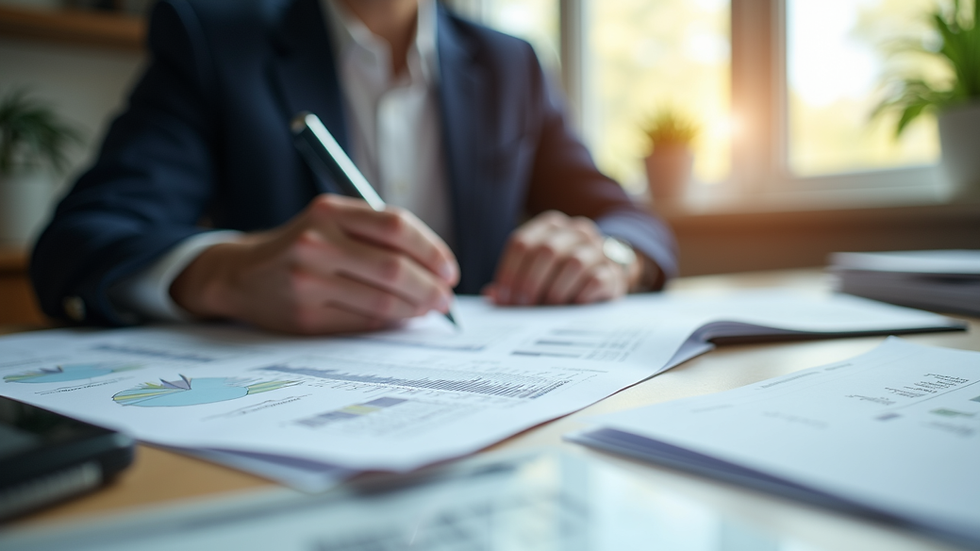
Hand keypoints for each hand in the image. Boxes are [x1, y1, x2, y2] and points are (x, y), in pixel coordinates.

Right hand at [170, 194, 458, 333]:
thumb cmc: (302, 246)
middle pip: (394, 269)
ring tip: (428, 309)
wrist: (242, 273)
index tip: (449, 270)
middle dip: (430, 287)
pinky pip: (362, 321)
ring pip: (382, 301)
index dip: (432, 250)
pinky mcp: (305, 315)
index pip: (396, 226)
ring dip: (415, 310)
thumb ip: (377, 234)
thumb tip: (436, 271)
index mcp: (329, 211)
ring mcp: (308, 281)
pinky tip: (399, 318)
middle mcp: (316, 242)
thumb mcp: (331, 222)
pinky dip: (389, 322)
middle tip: (445, 298)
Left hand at [484, 211, 638, 305]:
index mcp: (550, 225)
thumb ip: (515, 281)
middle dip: (530, 282)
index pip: (521, 243)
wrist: (608, 272)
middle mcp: (576, 230)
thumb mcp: (538, 272)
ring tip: (546, 307)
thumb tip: (491, 296)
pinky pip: (596, 279)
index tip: (504, 299)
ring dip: (555, 290)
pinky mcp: (614, 269)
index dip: (509, 272)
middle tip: (522, 306)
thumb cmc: (563, 274)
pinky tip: (571, 306)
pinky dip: (580, 295)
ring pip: (573, 263)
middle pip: (546, 251)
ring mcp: (598, 247)